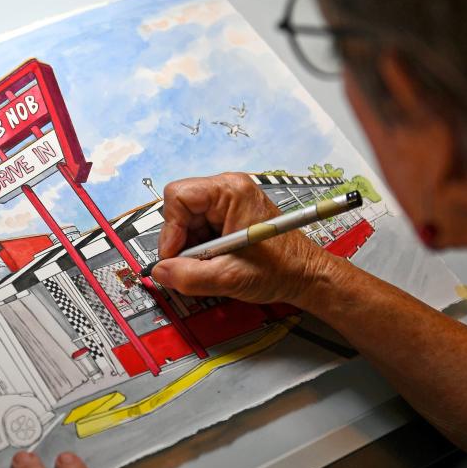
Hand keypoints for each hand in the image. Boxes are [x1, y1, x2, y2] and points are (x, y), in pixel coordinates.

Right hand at [153, 173, 341, 308]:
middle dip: (181, 240)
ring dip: (191, 247)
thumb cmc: (283, 268)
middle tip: (192, 265)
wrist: (306, 275)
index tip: (175, 255)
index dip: (171, 229)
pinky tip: (215, 262)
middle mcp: (229, 190)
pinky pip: (200, 228)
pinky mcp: (230, 215)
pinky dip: (200, 248)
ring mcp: (230, 201)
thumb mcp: (230, 277)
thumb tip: (160, 272)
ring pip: (187, 221)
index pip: (178, 196)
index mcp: (231, 191)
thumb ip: (190, 276)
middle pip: (180, 209)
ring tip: (211, 265)